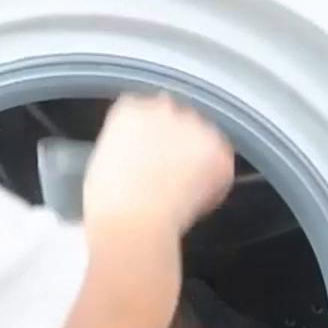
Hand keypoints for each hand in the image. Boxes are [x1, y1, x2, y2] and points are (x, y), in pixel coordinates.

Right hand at [83, 93, 233, 233]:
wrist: (132, 220)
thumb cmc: (110, 203)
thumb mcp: (105, 161)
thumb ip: (128, 146)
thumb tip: (145, 157)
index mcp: (130, 108)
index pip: (147, 112)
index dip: (150, 140)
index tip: (148, 160)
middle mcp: (164, 107)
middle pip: (178, 121)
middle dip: (177, 145)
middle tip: (166, 178)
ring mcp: (194, 126)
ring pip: (203, 140)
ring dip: (198, 160)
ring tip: (179, 193)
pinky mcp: (218, 149)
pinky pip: (221, 164)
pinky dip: (215, 183)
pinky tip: (193, 199)